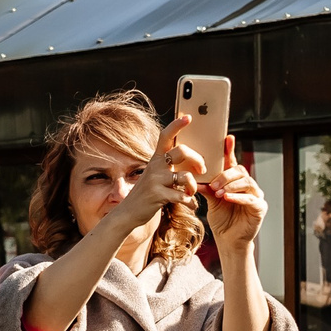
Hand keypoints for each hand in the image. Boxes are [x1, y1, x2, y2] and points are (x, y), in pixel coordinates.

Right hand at [101, 116, 209, 238]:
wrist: (128, 213)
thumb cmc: (147, 194)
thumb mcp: (155, 176)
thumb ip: (169, 167)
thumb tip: (191, 160)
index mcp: (155, 159)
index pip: (165, 136)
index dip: (177, 125)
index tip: (188, 117)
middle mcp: (155, 167)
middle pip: (182, 151)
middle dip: (197, 160)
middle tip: (202, 170)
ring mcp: (155, 181)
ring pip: (185, 177)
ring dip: (194, 186)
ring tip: (191, 192)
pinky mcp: (158, 196)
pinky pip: (183, 197)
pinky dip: (191, 202)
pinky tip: (190, 205)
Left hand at [201, 135, 266, 246]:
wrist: (228, 240)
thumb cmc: (221, 219)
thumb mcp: (211, 200)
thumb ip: (207, 187)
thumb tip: (193, 177)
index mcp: (236, 181)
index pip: (233, 163)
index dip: (230, 150)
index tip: (227, 138)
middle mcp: (248, 186)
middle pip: (240, 171)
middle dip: (226, 176)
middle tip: (213, 184)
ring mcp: (256, 196)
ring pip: (247, 183)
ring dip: (231, 186)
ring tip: (219, 192)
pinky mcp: (260, 208)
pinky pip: (251, 199)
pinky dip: (238, 197)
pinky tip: (227, 198)